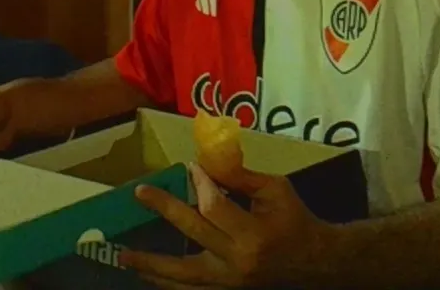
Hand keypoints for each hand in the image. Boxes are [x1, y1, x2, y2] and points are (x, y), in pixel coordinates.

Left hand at [120, 162, 332, 288]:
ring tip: (125, 257)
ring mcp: (231, 283)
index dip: (201, 184)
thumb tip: (204, 162)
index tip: (189, 167)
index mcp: (255, 234)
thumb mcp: (275, 189)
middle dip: (165, 210)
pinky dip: (168, 285)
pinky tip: (148, 277)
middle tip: (140, 194)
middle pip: (194, 234)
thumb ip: (239, 176)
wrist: (315, 262)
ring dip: (152, 266)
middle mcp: (239, 262)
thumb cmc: (295, 219)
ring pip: (184, 277)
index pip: (216, 207)